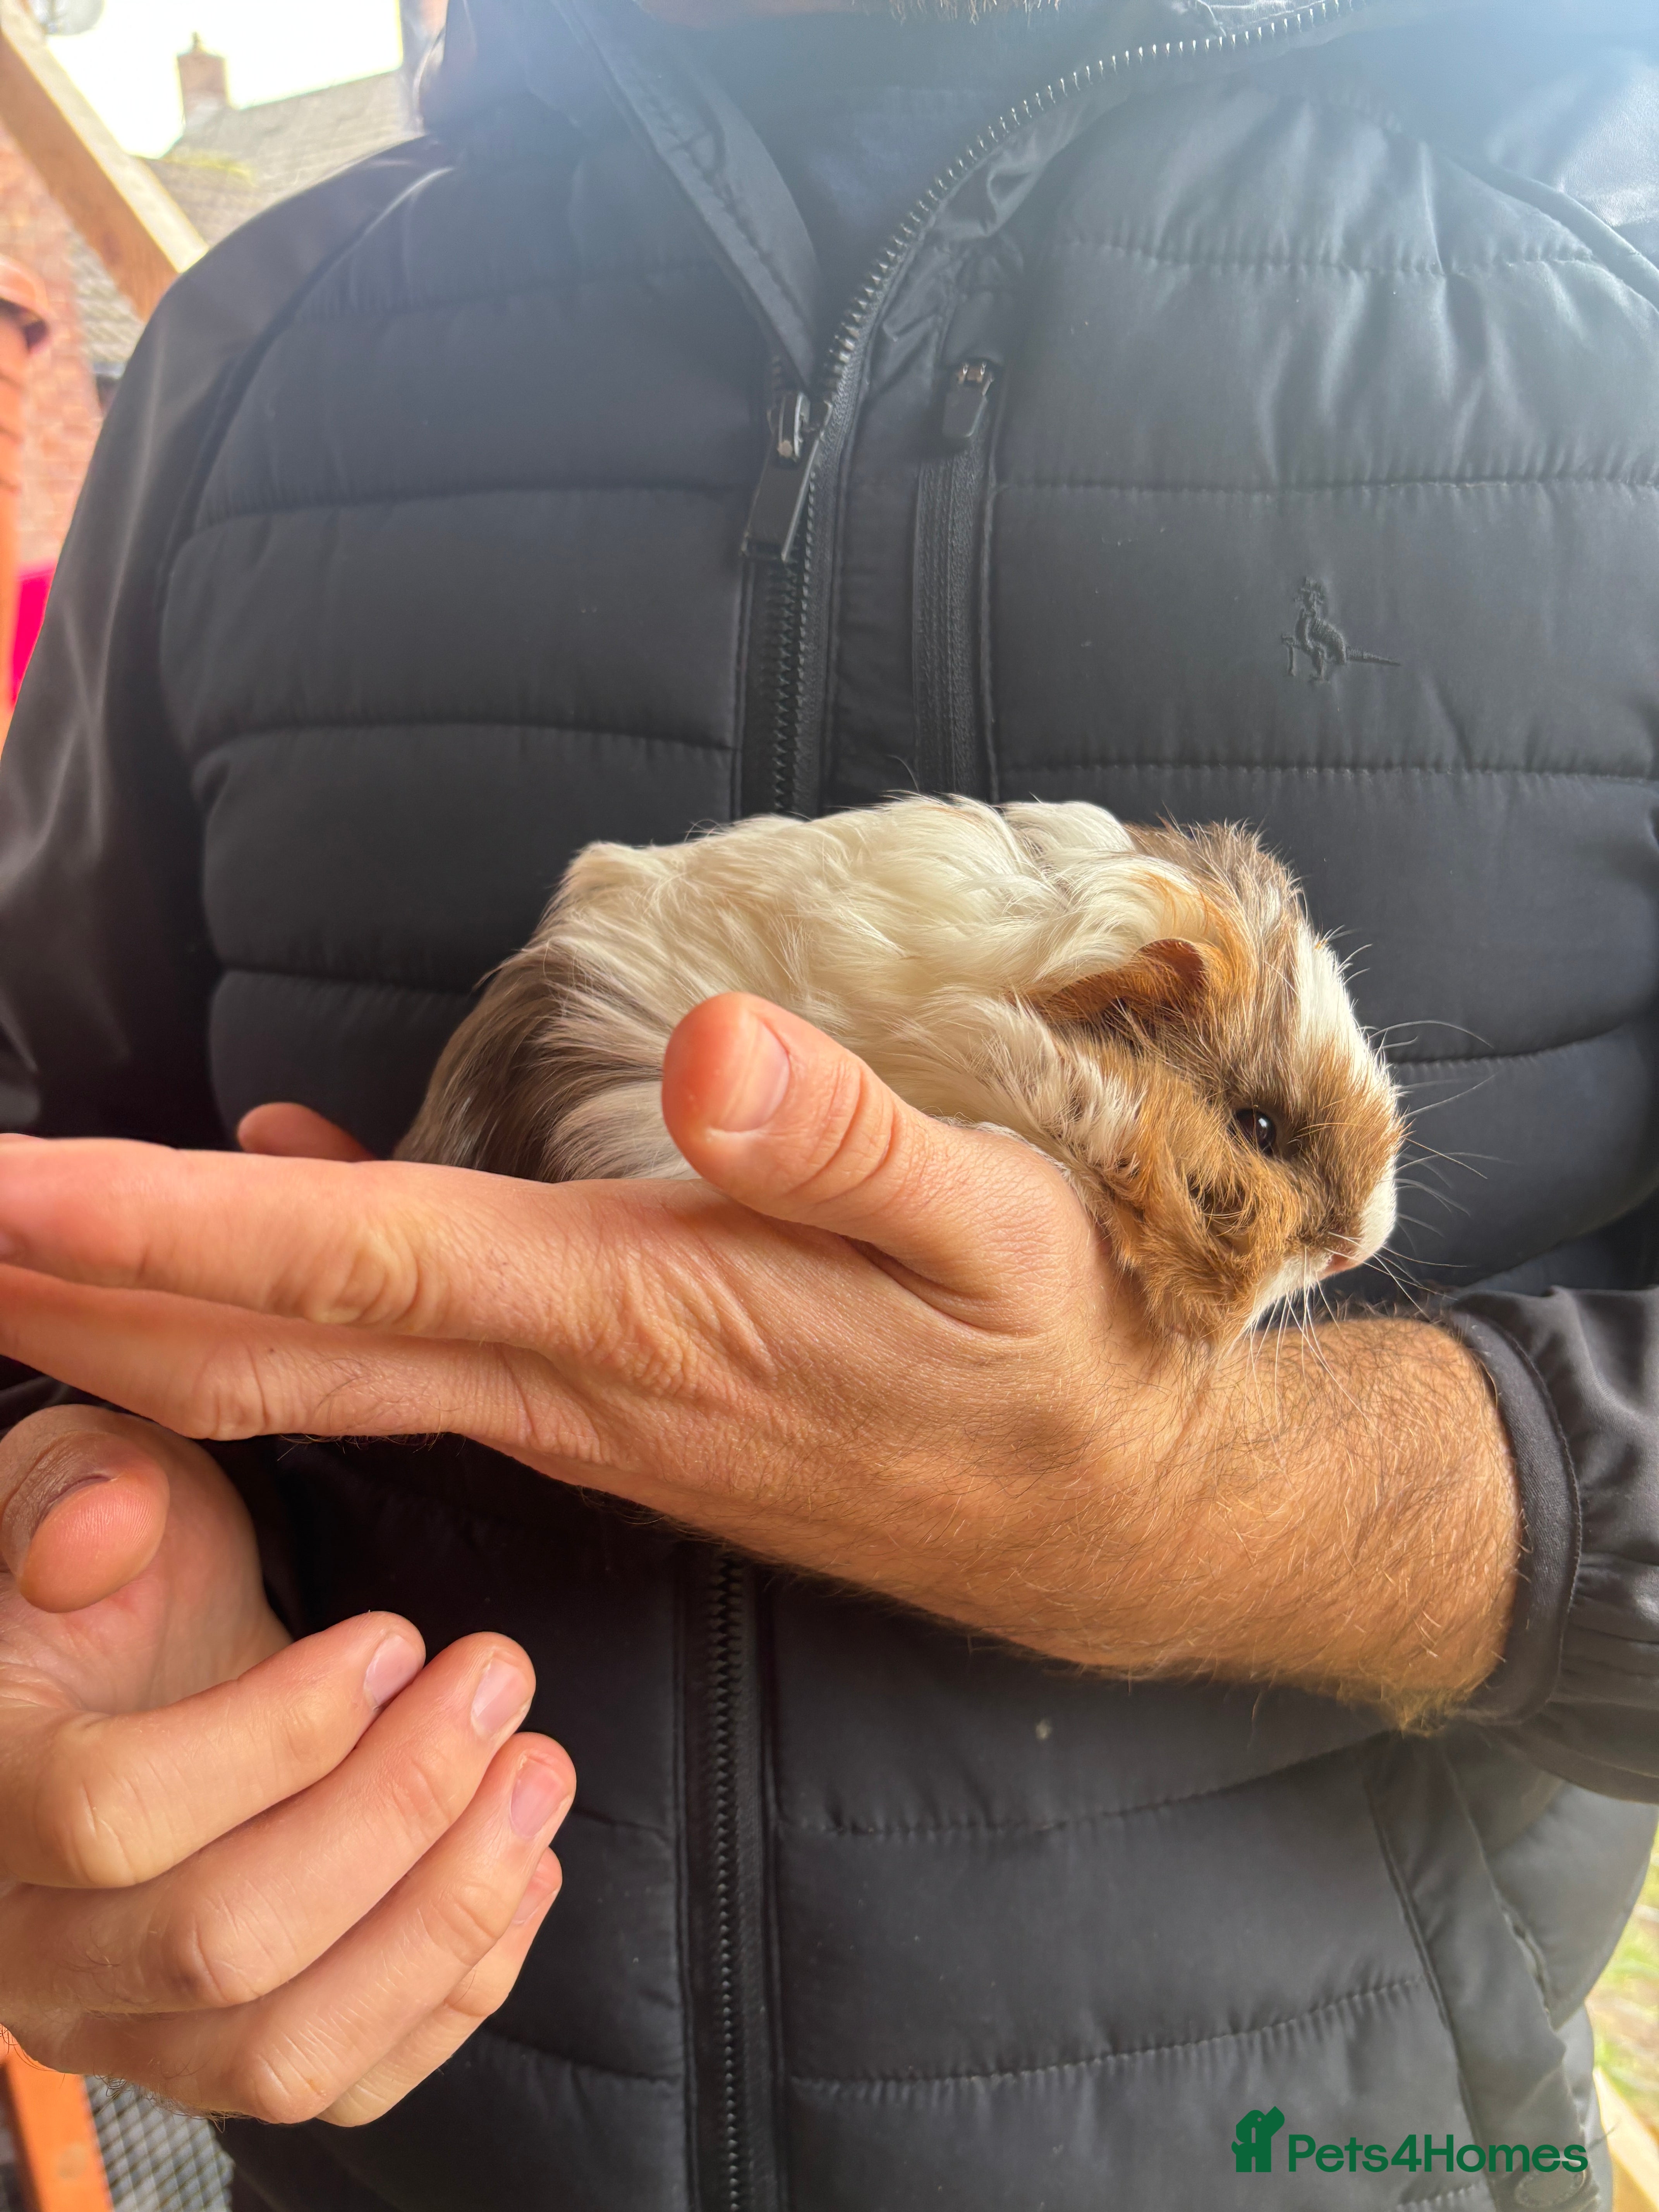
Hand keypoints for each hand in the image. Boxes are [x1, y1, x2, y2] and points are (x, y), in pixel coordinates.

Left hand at [0, 998, 1517, 1715]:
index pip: (353, 1264)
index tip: (4, 1195)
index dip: (168, 1226)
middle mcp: (569, 1379)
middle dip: (87, 1298)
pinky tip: (266, 1219)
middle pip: (276, 1344)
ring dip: (152, 1322)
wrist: (1090, 1519)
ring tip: (22, 1264)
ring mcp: (575, 1410)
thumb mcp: (993, 1229)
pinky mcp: (606, 1411)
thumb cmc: (1050, 1364)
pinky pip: (401, 1364)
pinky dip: (290, 1311)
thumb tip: (707, 1055)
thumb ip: (847, 1145)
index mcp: (635, 1317)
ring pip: (315, 1371)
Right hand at [0, 1405, 573, 2123]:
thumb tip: (97, 1531)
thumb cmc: (121, 1572)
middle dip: (395, 1808)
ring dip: (446, 1912)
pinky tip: (527, 1865)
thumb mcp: (86, 1477)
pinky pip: (348, 2082)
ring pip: (288, 2047)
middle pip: (220, 1943)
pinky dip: (459, 1988)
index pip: (111, 1815)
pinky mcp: (225, 2059)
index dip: (275, 1733)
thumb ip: (76, 1490)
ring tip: (538, 1771)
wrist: (141, 1667)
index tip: (394, 1638)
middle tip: (500, 1682)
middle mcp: (32, 1949)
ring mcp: (128, 2027)